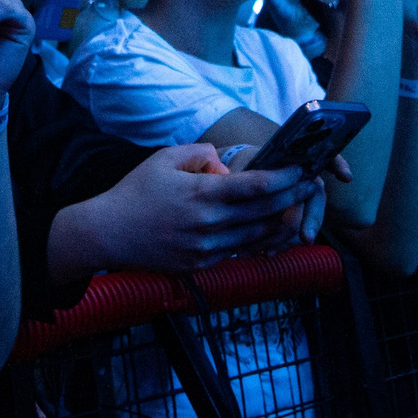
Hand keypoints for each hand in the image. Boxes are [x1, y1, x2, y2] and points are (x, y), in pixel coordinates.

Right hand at [74, 145, 320, 269]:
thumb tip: (224, 164)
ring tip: (295, 207)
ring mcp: (206, 248)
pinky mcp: (201, 264)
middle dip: (293, 197)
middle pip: (265, 212)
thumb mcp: (165, 159)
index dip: (284, 178)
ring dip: (280, 221)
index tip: (301, 170)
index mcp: (202, 194)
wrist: (107, 234)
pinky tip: (266, 229)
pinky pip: (239, 252)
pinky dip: (256, 240)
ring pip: (257, 236)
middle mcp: (209, 224)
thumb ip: (200, 153)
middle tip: (310, 185)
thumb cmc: (135, 193)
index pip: (256, 186)